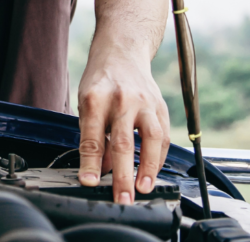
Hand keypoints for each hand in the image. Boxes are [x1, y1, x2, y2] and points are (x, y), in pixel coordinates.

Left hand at [76, 45, 170, 203]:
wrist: (122, 51)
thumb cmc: (100, 80)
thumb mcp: (86, 103)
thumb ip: (94, 136)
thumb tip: (101, 169)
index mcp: (96, 98)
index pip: (92, 137)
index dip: (91, 163)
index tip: (89, 182)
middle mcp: (121, 99)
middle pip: (123, 142)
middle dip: (122, 175)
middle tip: (122, 198)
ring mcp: (144, 102)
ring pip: (151, 138)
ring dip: (148, 168)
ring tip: (143, 189)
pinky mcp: (160, 105)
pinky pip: (163, 136)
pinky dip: (159, 157)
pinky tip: (152, 172)